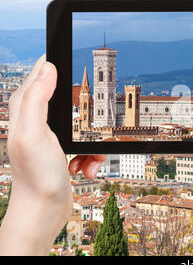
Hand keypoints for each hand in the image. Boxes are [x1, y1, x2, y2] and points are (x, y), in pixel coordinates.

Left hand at [0, 55, 105, 255]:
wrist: (44, 209)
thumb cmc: (35, 175)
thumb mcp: (34, 132)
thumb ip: (37, 98)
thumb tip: (49, 67)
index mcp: (27, 109)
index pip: (43, 73)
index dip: (59, 62)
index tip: (78, 55)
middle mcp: (38, 119)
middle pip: (71, 98)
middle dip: (88, 112)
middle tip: (93, 124)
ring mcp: (53, 135)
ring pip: (85, 122)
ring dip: (92, 140)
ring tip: (86, 157)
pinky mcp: (65, 149)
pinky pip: (88, 143)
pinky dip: (92, 155)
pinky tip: (85, 166)